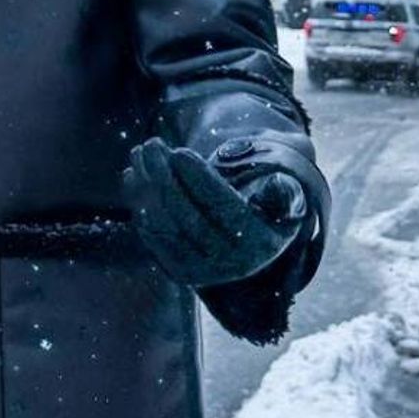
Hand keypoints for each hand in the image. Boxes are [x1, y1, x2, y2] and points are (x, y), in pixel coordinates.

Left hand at [123, 139, 303, 287]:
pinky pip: (154, 238)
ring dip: (147, 189)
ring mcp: (204, 272)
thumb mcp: (286, 196)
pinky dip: (139, 206)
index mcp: (260, 243)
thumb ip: (283, 191)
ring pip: (166, 228)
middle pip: (189, 219)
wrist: (253, 236)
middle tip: (152, 145)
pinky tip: (133, 177)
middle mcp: (232, 265)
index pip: (224, 209)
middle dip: (166, 179)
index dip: (200, 180)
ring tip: (140, 154)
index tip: (180, 152)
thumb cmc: (267, 203)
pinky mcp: (181, 271)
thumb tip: (280, 186)